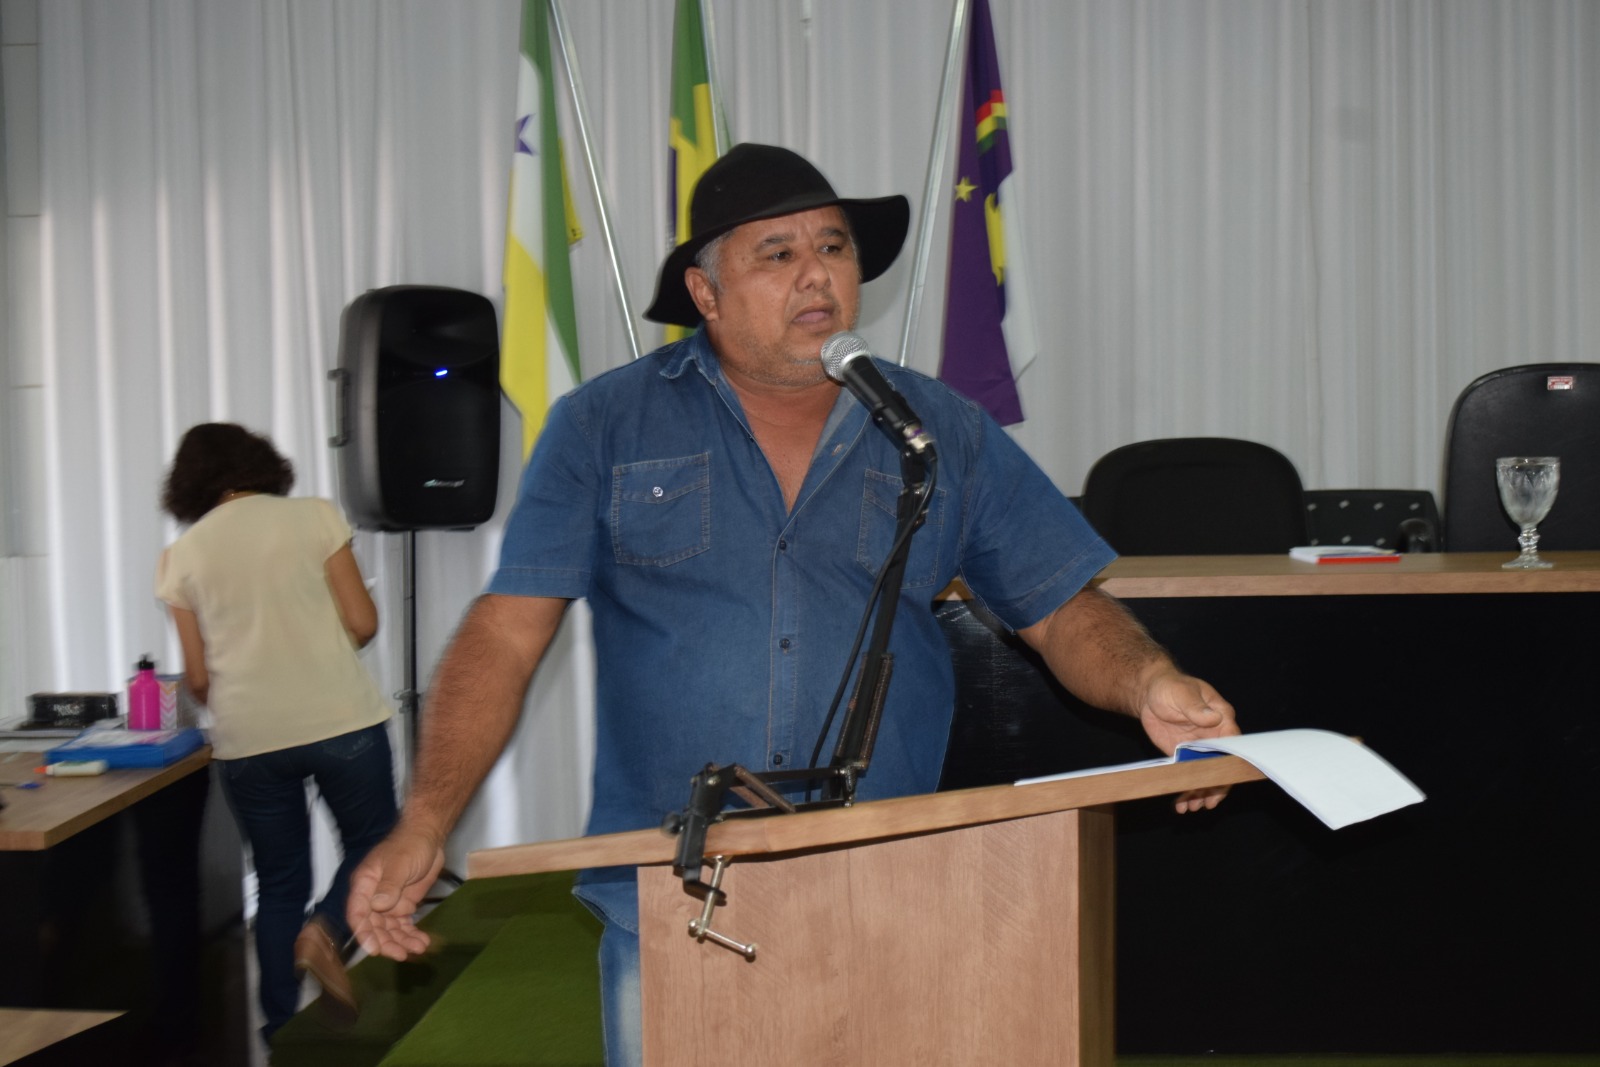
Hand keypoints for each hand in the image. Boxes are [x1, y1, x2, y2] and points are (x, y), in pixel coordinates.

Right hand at [347, 824, 445, 960]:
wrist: (429, 837)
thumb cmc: (410, 845)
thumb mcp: (399, 864)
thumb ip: (388, 885)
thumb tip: (377, 906)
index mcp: (364, 885)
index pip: (358, 914)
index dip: (364, 933)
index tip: (374, 949)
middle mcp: (373, 898)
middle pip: (374, 927)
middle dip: (387, 942)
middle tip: (402, 954)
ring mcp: (388, 903)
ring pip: (390, 930)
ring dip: (401, 941)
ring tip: (418, 948)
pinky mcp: (403, 905)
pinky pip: (404, 926)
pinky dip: (411, 935)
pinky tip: (422, 942)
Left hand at [1134, 667, 1238, 813]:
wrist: (1148, 692)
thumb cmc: (1170, 686)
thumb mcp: (1183, 693)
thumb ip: (1197, 707)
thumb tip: (1213, 718)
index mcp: (1221, 718)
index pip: (1233, 744)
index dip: (1231, 763)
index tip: (1226, 779)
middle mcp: (1214, 736)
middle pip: (1221, 765)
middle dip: (1216, 785)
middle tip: (1207, 802)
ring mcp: (1199, 747)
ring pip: (1206, 774)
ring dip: (1200, 792)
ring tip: (1192, 807)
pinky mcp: (1183, 754)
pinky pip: (1188, 775)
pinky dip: (1185, 790)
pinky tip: (1181, 804)